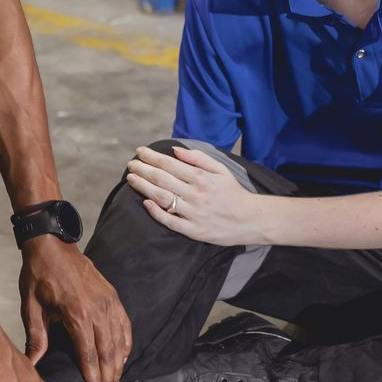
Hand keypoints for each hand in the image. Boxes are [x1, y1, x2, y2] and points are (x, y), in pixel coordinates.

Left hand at [19, 238, 131, 381]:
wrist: (52, 244)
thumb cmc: (39, 275)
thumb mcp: (31, 307)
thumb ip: (36, 337)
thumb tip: (32, 364)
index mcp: (76, 313)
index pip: (89, 354)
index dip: (93, 377)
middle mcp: (97, 309)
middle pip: (107, 351)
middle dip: (108, 377)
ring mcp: (108, 301)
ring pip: (118, 340)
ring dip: (118, 364)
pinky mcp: (112, 296)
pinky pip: (124, 323)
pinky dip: (126, 342)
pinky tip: (124, 356)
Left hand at [124, 145, 267, 246]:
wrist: (251, 219)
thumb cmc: (234, 192)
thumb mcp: (221, 169)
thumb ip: (198, 158)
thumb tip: (175, 150)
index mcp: (201, 178)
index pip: (170, 164)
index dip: (152, 157)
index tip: (140, 152)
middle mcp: (195, 194)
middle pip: (162, 180)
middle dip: (143, 170)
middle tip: (131, 164)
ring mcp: (193, 213)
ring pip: (163, 198)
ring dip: (144, 187)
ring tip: (131, 179)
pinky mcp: (194, 231)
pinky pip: (171, 221)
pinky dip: (157, 212)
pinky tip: (145, 203)